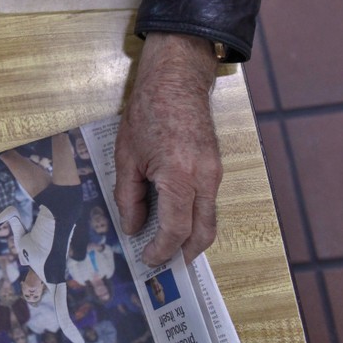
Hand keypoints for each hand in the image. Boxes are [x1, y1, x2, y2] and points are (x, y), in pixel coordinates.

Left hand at [113, 32, 221, 264]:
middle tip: (167, 262)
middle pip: (203, 231)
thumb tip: (133, 227)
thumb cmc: (148, 111)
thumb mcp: (126, 156)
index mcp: (178, 177)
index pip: (175, 229)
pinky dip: (196, 215)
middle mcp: (204, 178)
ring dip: (193, 235)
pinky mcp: (216, 165)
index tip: (149, 258)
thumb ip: (129, 196)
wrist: (176, 80)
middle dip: (186, 252)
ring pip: (209, 217)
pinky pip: (209, 200)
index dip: (162, 249)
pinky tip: (177, 216)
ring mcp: (214, 172)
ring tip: (170, 244)